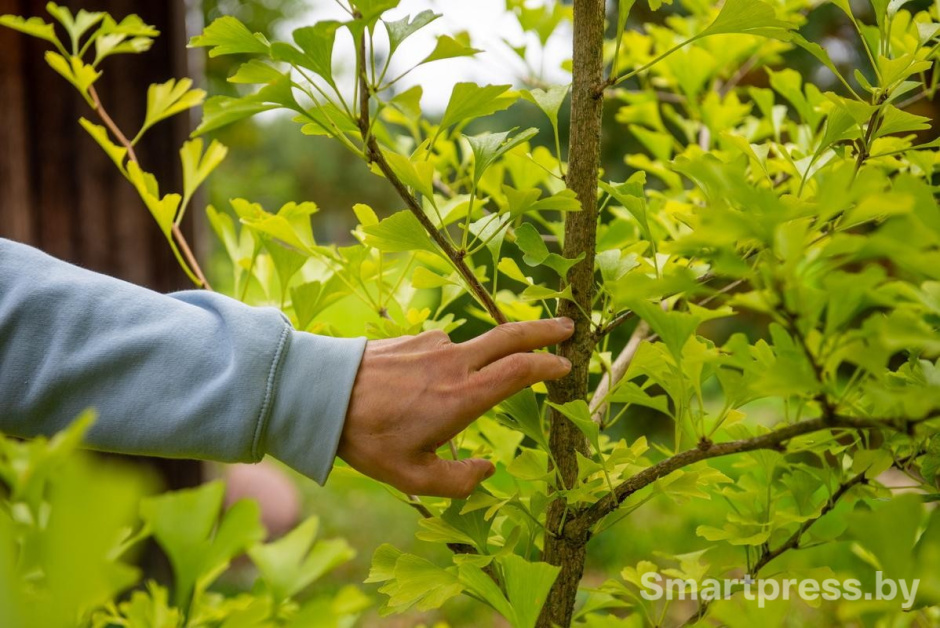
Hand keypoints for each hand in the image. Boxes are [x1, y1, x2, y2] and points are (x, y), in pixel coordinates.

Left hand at [338, 317, 574, 497]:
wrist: (319, 395)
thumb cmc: (368, 440)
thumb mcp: (413, 477)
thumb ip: (459, 480)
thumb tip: (488, 469)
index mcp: (462, 397)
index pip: (520, 371)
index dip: (548, 365)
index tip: (566, 366)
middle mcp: (454, 363)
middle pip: (510, 336)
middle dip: (544, 330)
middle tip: (568, 327)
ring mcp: (433, 345)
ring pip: (477, 343)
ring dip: (496, 349)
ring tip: (481, 376)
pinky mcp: (414, 339)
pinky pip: (445, 348)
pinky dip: (454, 359)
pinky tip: (432, 382)